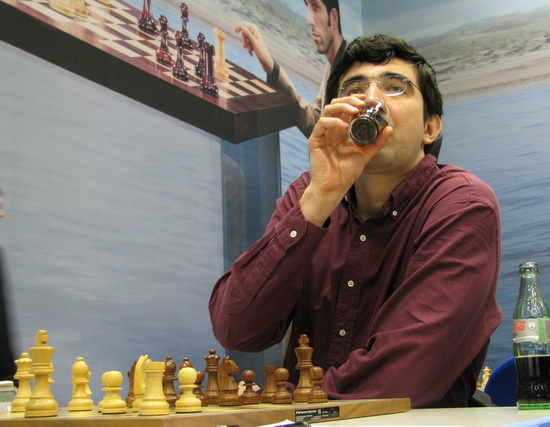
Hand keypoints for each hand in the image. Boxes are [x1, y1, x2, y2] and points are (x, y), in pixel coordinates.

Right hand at [234, 21, 274, 73]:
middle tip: (246, 45)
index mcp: (255, 30)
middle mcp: (254, 33)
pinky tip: (251, 53)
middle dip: (244, 39)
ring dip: (246, 45)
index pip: (244, 24)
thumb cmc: (261, 52)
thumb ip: (248, 33)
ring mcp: (254, 39)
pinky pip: (247, 44)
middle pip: (244, 33)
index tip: (235, 31)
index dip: (239, 27)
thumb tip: (242, 25)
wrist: (266, 61)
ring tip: (250, 50)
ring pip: (245, 39)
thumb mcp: (253, 42)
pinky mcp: (254, 44)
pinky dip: (248, 48)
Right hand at [300, 95, 391, 225]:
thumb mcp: (366, 154)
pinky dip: (334, 121)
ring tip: (355, 110)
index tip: (368, 100)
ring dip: (342, 106)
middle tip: (362, 103)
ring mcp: (323, 133)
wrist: (334, 187)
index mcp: (342, 130)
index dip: (356, 100)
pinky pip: (322, 124)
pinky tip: (344, 126)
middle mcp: (332, 129)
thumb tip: (389, 128)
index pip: (346, 108)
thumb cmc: (347, 172)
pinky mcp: (315, 140)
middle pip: (337, 105)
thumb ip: (376, 142)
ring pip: (328, 110)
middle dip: (350, 100)